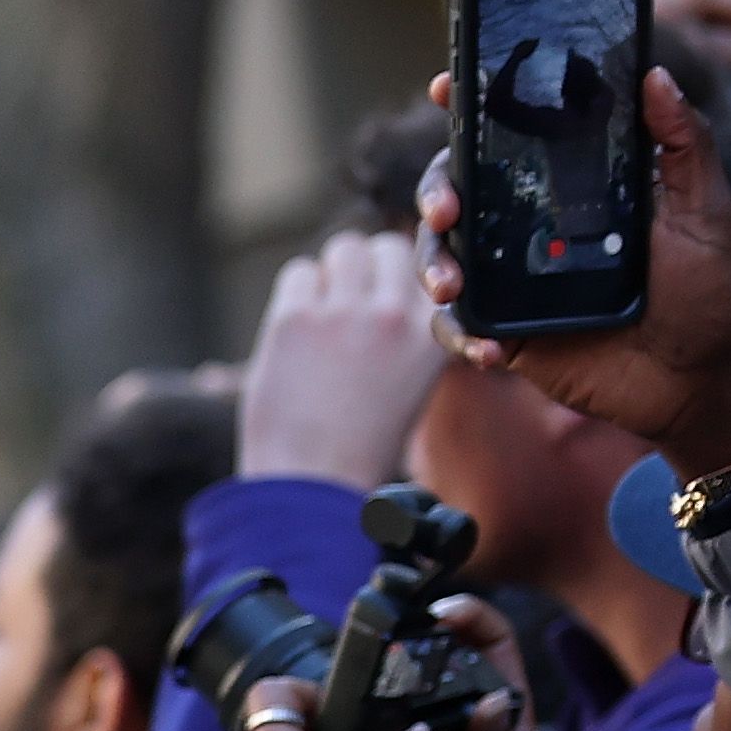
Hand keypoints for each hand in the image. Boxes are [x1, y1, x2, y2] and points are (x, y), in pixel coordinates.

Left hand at [237, 231, 445, 490]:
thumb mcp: (411, 380)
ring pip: (344, 248)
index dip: (407, 277)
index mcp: (436, 337)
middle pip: (387, 247)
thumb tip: (385, 268)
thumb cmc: (359, 441)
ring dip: (331, 276)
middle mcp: (398, 316)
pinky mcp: (298, 317)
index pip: (435, 266)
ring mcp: (347, 313)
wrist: (314, 483)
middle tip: (348, 309)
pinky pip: (299, 272)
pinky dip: (295, 296)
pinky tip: (295, 336)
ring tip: (323, 322)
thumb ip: (406, 328)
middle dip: (366, 269)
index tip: (389, 302)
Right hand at [420, 64, 730, 474]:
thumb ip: (685, 144)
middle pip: (454, 187)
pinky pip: (458, 326)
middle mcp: (529, 223)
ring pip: (441, 253)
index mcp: (569, 182)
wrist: (700, 380)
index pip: (507, 133)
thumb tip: (656, 75)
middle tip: (446, 209)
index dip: (470, 105)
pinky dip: (461, 334)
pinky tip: (489, 348)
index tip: (449, 88)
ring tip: (450, 286)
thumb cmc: (709, 290)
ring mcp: (510, 278)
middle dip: (434, 191)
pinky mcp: (505, 329)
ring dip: (432, 263)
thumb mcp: (706, 212)